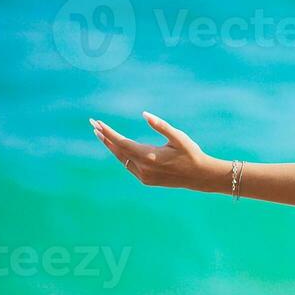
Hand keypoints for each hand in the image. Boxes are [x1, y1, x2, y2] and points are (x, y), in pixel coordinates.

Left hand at [91, 112, 224, 190]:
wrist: (200, 177)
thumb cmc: (191, 154)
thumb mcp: (179, 137)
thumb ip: (161, 125)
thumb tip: (144, 114)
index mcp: (149, 156)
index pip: (122, 143)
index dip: (108, 133)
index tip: (97, 123)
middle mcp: (143, 168)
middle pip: (117, 151)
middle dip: (105, 138)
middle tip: (93, 125)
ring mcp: (144, 176)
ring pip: (122, 159)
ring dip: (112, 147)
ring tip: (102, 135)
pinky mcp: (146, 181)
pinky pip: (129, 166)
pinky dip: (122, 156)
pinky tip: (119, 148)